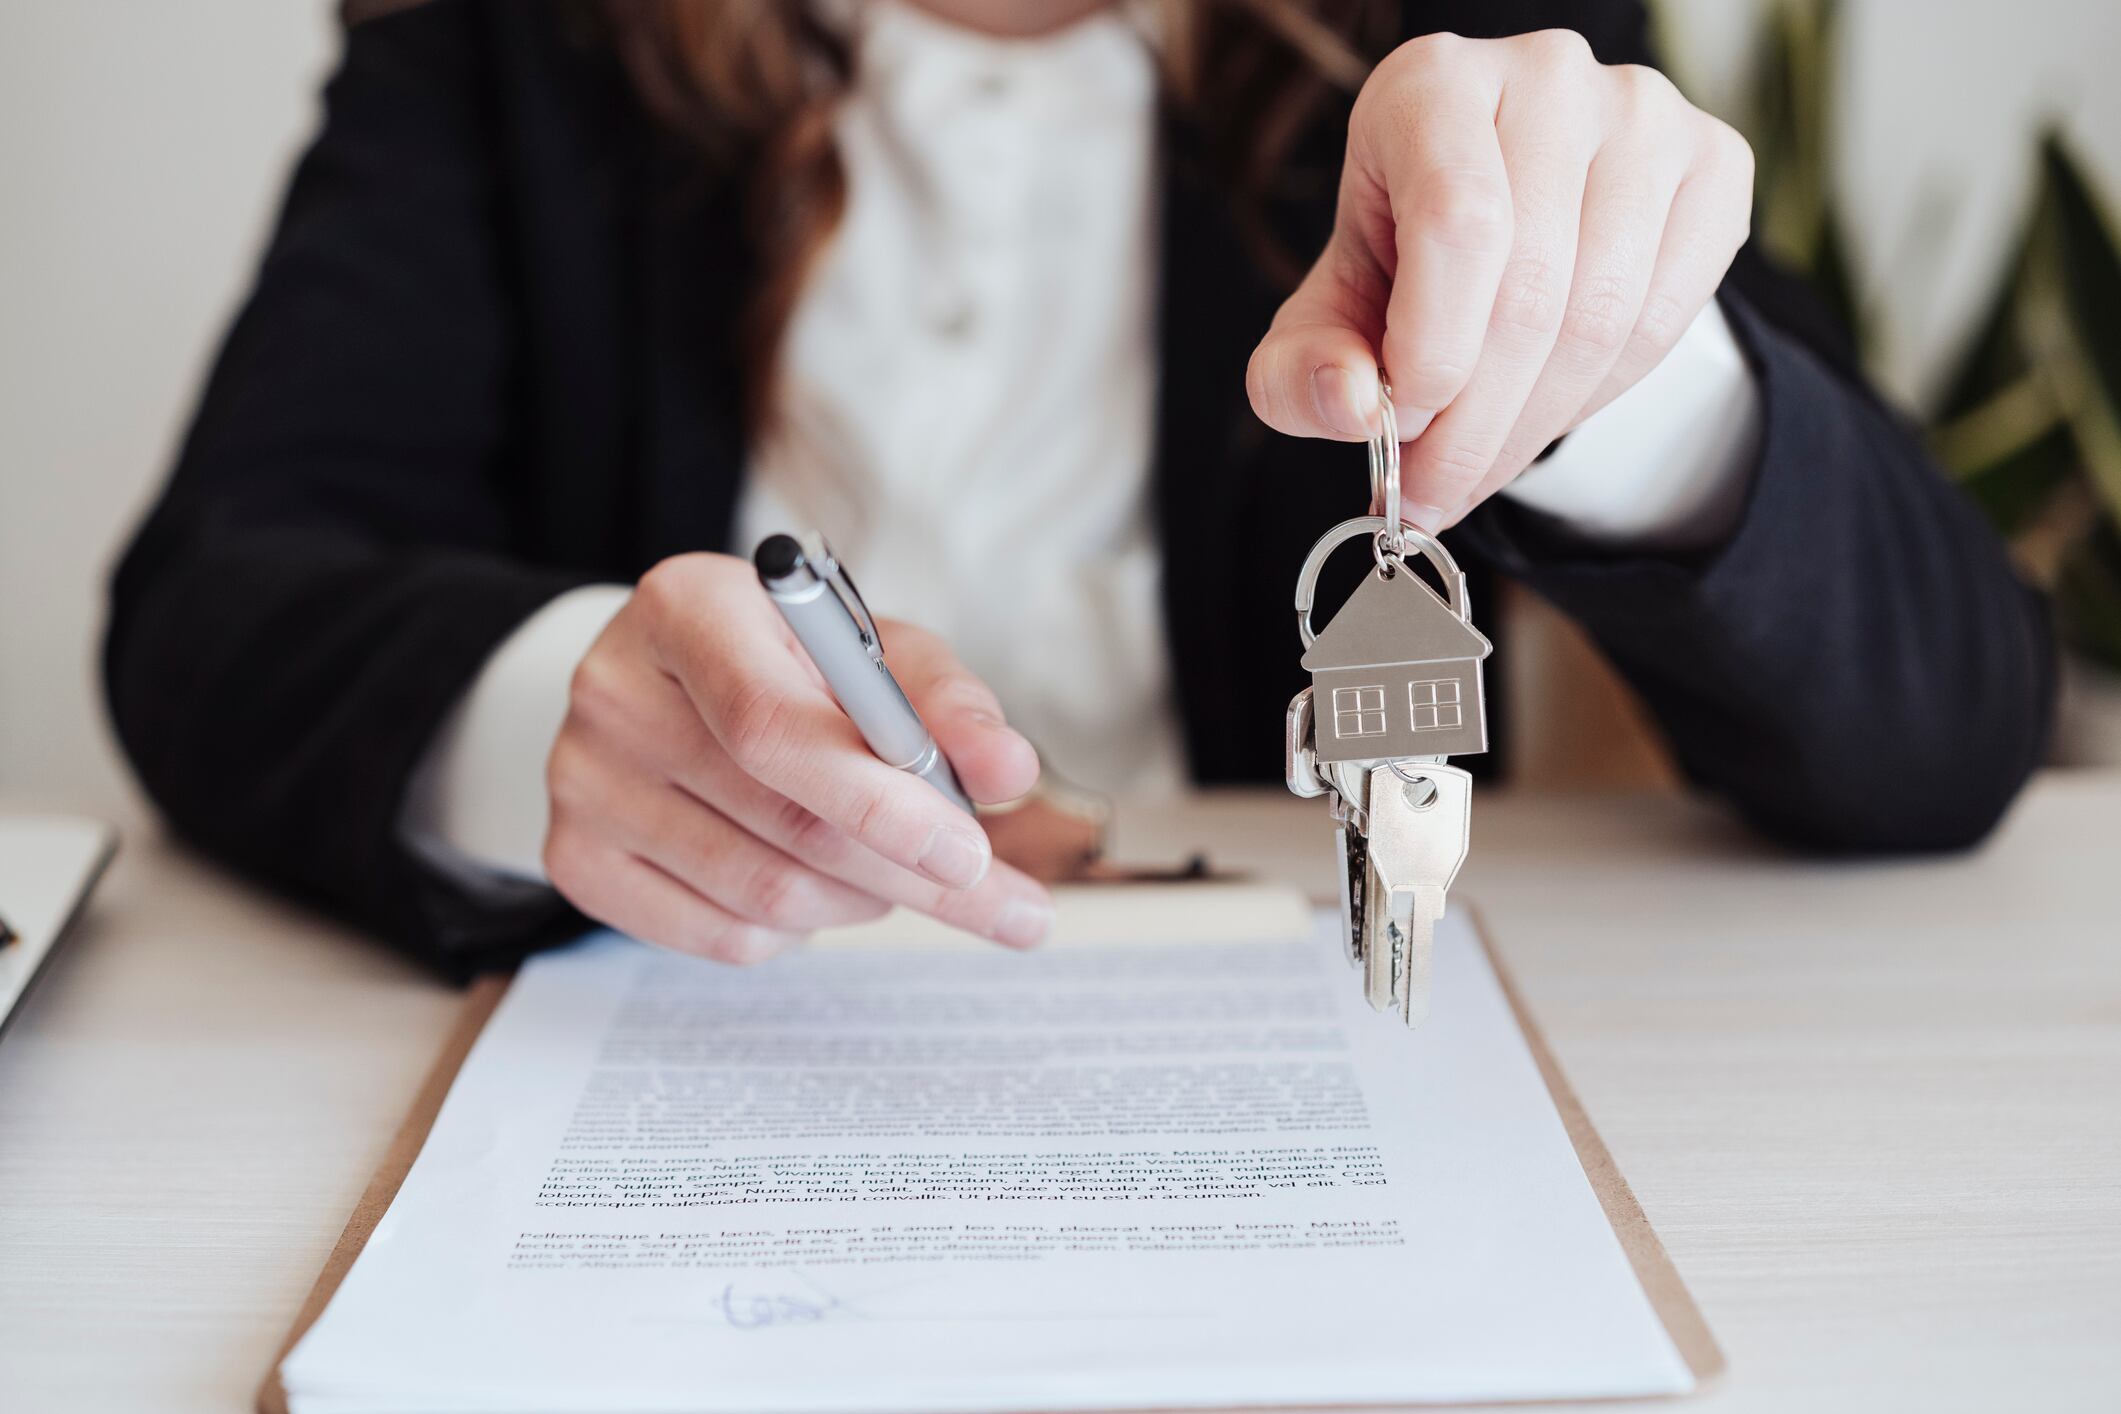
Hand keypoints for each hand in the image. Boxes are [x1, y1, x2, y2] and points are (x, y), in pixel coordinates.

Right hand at [542, 553, 1051, 961]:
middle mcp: (613, 691)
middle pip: (784, 823)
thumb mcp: (873, 653)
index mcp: (687, 607)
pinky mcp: (575, 860)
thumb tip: (1008, 770)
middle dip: (911, 873)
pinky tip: (814, 886)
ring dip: (861, 900)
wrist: (670, 685)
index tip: (971, 852)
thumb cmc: (789, 664)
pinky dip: (797, 931)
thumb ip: (946, 703)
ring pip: (763, 895)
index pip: (774, 727)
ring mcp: (581, 782)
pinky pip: (721, 938)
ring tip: (891, 869)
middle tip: (998, 900)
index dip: (880, 801)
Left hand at [1247, 30, 1752, 528]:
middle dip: (1476, 424)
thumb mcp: (1323, 320)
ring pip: (1603, 316)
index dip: (1434, 351)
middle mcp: (1546, 77)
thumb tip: (1352, 406)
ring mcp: (1644, 114)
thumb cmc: (1400, 267)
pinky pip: (1666, 318)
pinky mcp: (1714, 163)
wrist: (1497, 234)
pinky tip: (1545, 412)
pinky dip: (1598, 396)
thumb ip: (1300, 372)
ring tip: (1478, 465)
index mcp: (1431, 87)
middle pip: (1533, 288)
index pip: (1458, 222)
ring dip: (1532, 426)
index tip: (1401, 430)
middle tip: (1434, 493)